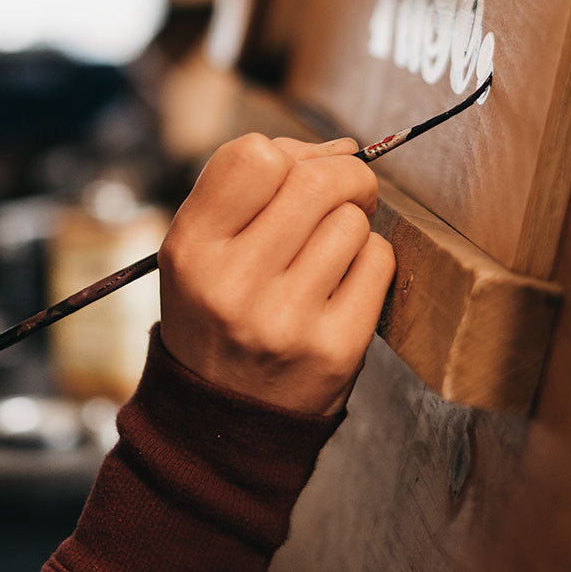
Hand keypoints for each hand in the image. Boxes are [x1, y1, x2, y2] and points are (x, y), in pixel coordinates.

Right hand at [158, 132, 395, 414]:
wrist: (222, 423)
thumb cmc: (217, 311)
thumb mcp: (202, 247)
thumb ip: (256, 187)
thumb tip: (343, 148)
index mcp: (191, 248)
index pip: (254, 155)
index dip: (285, 153)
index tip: (292, 174)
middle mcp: (233, 283)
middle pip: (315, 181)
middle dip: (341, 175)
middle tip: (342, 191)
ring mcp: (285, 319)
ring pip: (352, 221)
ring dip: (351, 224)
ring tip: (328, 250)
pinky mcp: (335, 349)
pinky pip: (379, 262)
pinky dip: (370, 260)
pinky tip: (344, 280)